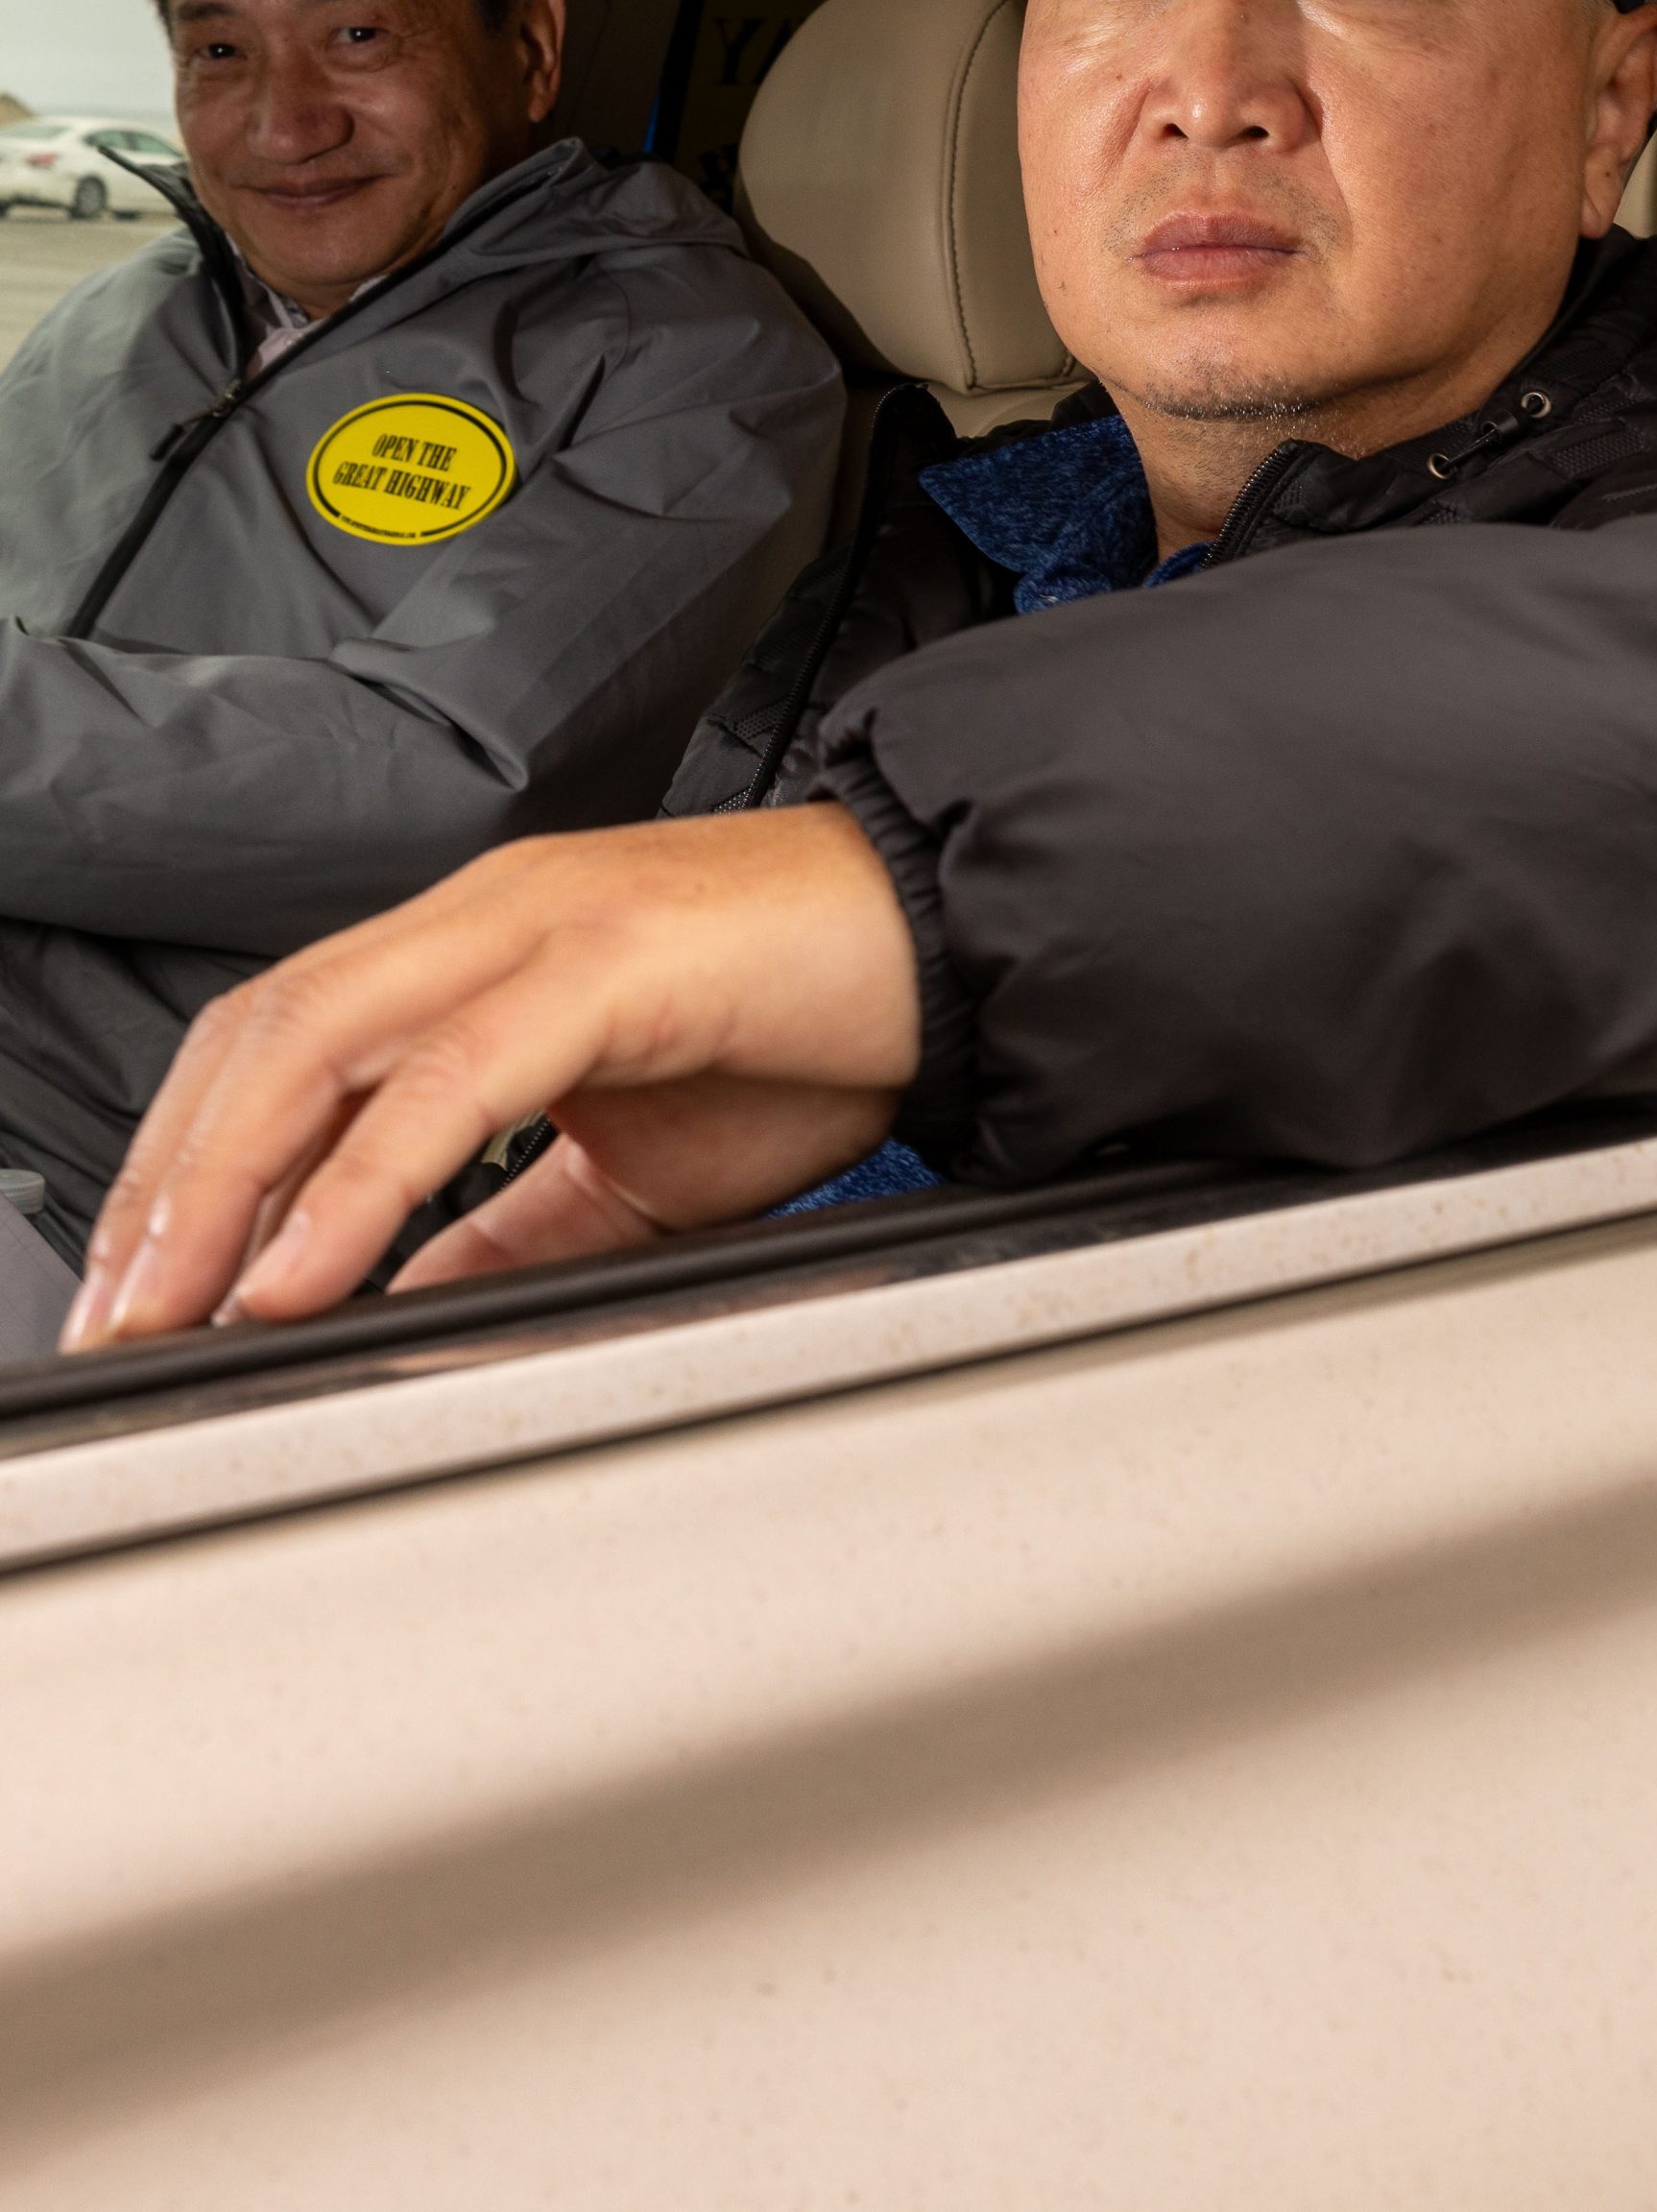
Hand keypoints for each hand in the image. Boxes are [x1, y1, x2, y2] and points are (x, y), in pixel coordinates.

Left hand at [68, 804, 923, 1347]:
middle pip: (262, 1032)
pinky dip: (361, 1184)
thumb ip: (506, 1233)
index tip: (142, 1290)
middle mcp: (491, 909)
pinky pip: (450, 1078)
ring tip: (179, 1306)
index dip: (183, 1162)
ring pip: (320, 1039)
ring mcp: (544, 918)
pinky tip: (311, 1273)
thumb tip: (392, 1314)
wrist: (961, 943)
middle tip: (122, 1321)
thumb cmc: (824, 1022)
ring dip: (225, 1188)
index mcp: (485, 940)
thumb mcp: (635, 1166)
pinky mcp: (609, 957)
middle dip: (167, 1187)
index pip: (278, 1036)